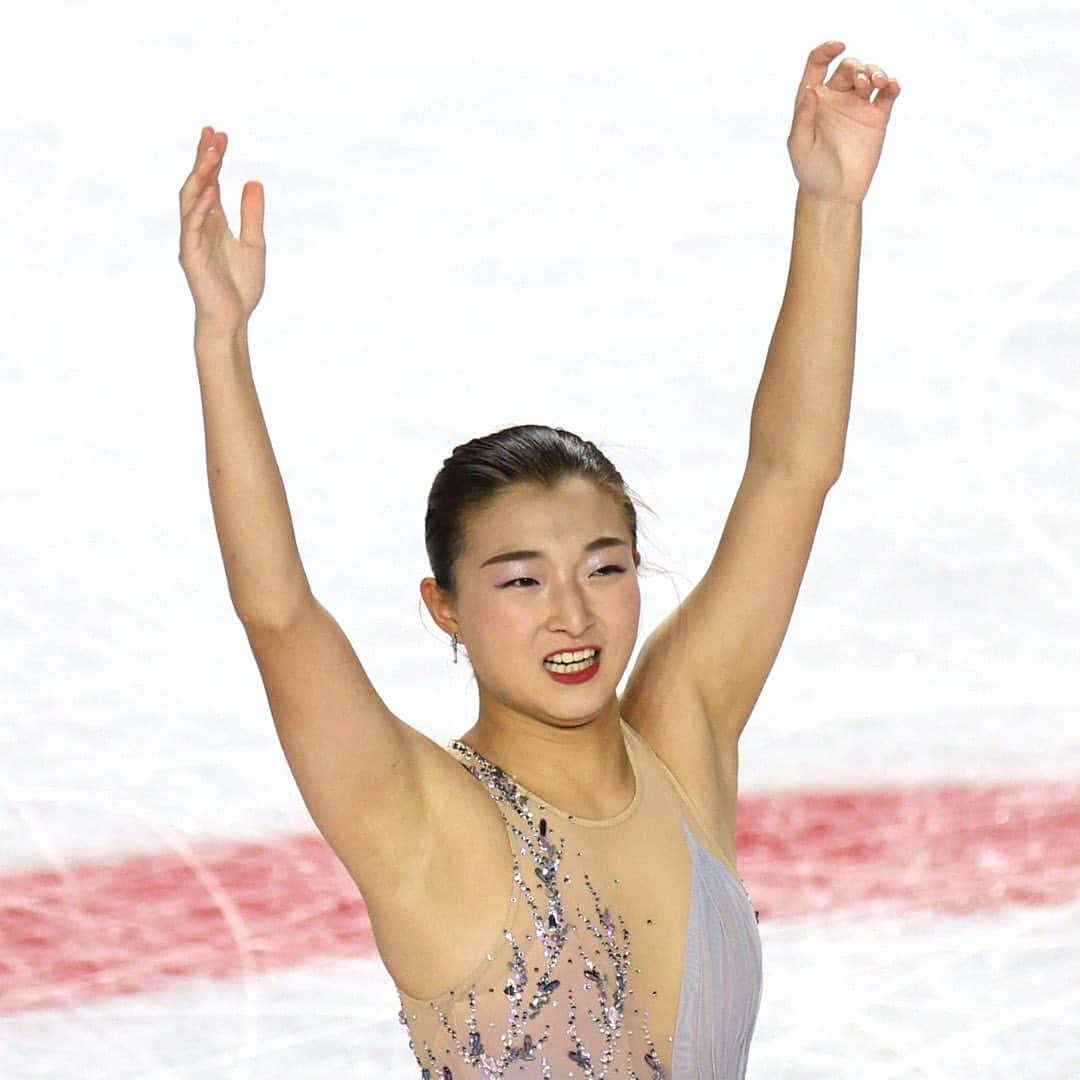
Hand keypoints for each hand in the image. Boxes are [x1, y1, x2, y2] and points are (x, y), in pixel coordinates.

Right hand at [178, 127, 265, 339]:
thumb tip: (253, 181)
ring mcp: (192, 239)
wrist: (233, 319)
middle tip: (212, 133)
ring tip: (212, 155)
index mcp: (215, 222)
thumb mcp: (254, 243)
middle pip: (198, 184)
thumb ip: (252, 214)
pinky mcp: (190, 255)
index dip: (214, 159)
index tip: (220, 135)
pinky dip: (200, 208)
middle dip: (204, 158)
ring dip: (200, 176)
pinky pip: (192, 226)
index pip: (211, 183)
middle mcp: (199, 226)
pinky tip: (211, 191)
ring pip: (191, 199)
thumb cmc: (241, 286)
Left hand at [787, 41, 901, 204]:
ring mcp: (858, 107)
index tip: (838, 46)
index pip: (817, 65)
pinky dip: (892, 85)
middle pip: (849, 67)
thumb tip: (811, 89)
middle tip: (861, 83)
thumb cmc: (810, 171)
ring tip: (877, 83)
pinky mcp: (877, 118)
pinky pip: (887, 94)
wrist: (834, 194)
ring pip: (870, 75)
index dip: (826, 51)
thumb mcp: (799, 145)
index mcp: (814, 101)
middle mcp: (836, 99)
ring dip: (875, 71)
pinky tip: (891, 86)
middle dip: (856, 67)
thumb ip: (803, 117)